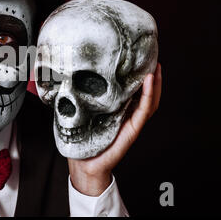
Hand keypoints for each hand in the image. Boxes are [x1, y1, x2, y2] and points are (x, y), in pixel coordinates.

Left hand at [68, 63, 161, 195]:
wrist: (84, 162)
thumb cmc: (82, 137)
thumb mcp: (81, 111)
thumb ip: (80, 96)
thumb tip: (65, 75)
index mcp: (117, 108)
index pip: (132, 88)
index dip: (137, 74)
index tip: (138, 57)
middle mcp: (128, 113)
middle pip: (146, 92)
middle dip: (151, 75)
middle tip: (152, 57)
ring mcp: (132, 120)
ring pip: (150, 99)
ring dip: (155, 83)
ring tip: (155, 67)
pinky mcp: (133, 128)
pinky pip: (144, 109)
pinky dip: (148, 95)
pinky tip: (149, 80)